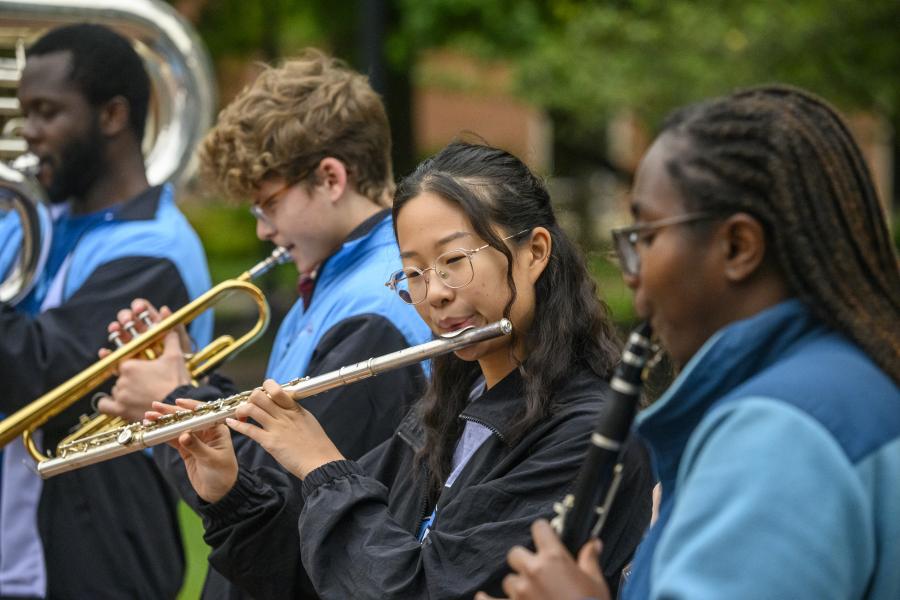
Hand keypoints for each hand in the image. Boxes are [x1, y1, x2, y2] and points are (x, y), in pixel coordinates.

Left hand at [97, 324, 191, 422]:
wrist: (177, 408)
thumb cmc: (176, 381)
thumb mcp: (175, 357)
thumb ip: (170, 340)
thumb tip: (170, 327)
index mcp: (130, 365)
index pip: (124, 363)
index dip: (134, 367)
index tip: (141, 370)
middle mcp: (121, 380)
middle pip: (121, 377)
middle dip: (132, 380)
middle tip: (146, 384)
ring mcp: (120, 396)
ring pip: (116, 390)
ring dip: (125, 392)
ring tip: (140, 395)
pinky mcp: (121, 411)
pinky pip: (105, 406)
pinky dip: (108, 404)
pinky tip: (116, 403)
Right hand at [98, 299, 190, 361]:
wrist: (176, 388)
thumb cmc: (183, 365)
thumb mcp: (182, 346)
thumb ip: (175, 328)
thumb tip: (164, 309)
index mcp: (155, 327)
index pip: (144, 311)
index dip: (139, 306)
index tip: (139, 309)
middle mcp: (142, 335)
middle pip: (129, 320)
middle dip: (126, 317)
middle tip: (127, 322)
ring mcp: (132, 349)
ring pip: (120, 335)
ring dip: (115, 330)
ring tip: (115, 330)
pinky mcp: (125, 364)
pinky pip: (114, 357)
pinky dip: (107, 354)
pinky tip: (105, 351)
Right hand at [145, 399, 237, 502]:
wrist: (219, 492)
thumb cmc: (222, 474)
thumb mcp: (211, 459)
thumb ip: (196, 446)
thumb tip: (183, 435)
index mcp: (217, 429)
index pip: (202, 413)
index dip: (189, 406)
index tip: (177, 401)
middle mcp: (206, 431)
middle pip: (186, 418)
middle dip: (170, 412)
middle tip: (154, 407)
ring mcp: (195, 440)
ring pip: (177, 427)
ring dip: (163, 422)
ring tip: (147, 417)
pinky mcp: (186, 449)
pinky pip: (172, 439)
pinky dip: (162, 435)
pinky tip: (152, 430)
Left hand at [226, 379, 344, 479]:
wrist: (321, 462)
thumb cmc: (317, 445)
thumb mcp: (308, 421)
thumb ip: (295, 413)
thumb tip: (285, 406)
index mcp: (295, 408)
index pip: (276, 389)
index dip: (265, 388)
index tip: (264, 396)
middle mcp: (284, 415)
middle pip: (259, 396)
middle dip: (250, 399)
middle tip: (250, 406)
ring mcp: (276, 427)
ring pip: (251, 409)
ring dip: (241, 410)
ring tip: (240, 415)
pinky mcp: (270, 442)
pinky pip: (249, 430)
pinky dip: (237, 425)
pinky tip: (231, 423)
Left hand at [474, 519, 610, 599]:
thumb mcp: (596, 582)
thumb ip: (589, 560)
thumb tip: (593, 544)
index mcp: (554, 558)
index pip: (539, 528)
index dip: (543, 531)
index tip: (546, 535)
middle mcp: (533, 571)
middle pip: (516, 553)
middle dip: (525, 560)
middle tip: (537, 570)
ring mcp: (520, 592)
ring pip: (508, 580)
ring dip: (518, 585)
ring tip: (532, 594)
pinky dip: (486, 599)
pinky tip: (481, 596)